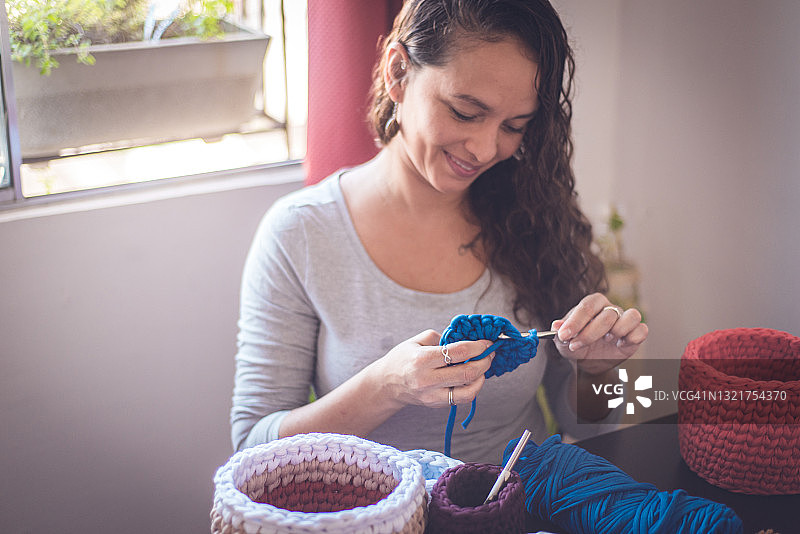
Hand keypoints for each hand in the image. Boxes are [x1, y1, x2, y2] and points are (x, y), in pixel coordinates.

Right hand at [377, 330, 494, 407]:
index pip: (458, 352)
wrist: (386, 384)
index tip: (487, 342)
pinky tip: (473, 378)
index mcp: (422, 359)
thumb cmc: (402, 358)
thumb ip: (440, 338)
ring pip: (468, 390)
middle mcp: (427, 379)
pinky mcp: (436, 404)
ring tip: (483, 366)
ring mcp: (432, 395)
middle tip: (490, 353)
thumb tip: (464, 340)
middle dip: (484, 361)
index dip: (477, 346)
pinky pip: (461, 398)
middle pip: (466, 372)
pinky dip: (473, 388)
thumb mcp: (415, 341)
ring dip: (482, 377)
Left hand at [552, 293, 647, 374]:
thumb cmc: (575, 344)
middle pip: (607, 315)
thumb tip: (556, 326)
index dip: (576, 321)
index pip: (587, 306)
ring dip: (617, 330)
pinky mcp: (636, 333)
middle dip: (589, 334)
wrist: (588, 361)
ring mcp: (625, 320)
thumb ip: (559, 332)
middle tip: (576, 345)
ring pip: (632, 316)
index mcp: (592, 304)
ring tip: (606, 340)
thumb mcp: (563, 341)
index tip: (564, 335)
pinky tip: (619, 345)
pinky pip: (642, 330)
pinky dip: (632, 338)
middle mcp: (610, 308)